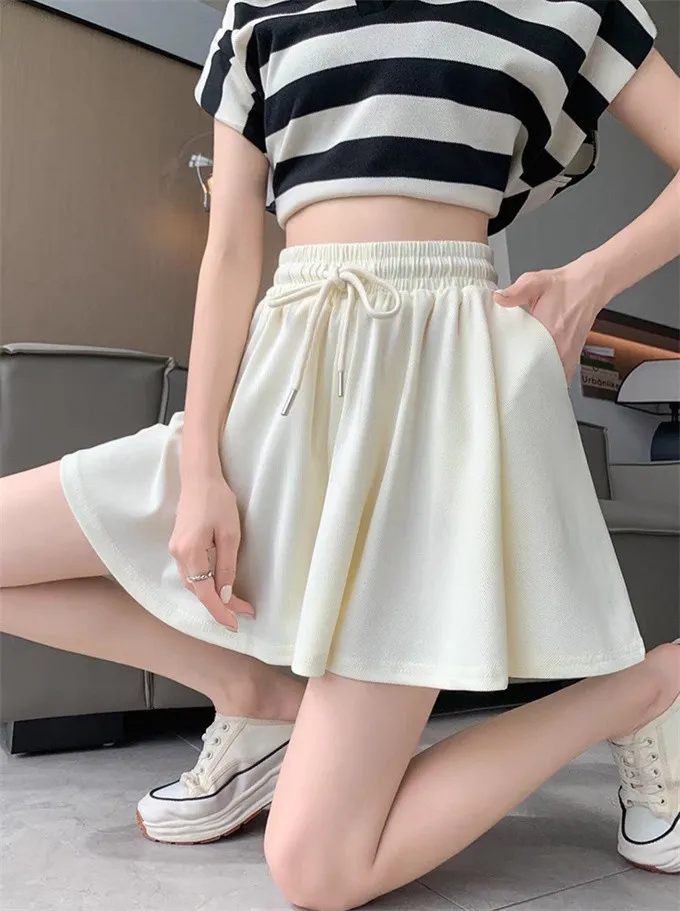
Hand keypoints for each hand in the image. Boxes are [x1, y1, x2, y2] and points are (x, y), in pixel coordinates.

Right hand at [169, 472, 254, 630]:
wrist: (199, 478)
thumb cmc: (218, 500)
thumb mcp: (230, 535)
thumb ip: (227, 566)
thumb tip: (225, 594)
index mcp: (190, 553)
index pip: (205, 593)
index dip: (220, 611)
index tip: (236, 624)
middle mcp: (178, 555)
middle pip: (197, 591)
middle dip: (219, 606)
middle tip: (244, 612)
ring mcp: (175, 550)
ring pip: (193, 583)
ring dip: (211, 596)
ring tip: (234, 604)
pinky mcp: (178, 545)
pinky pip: (190, 573)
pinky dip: (203, 584)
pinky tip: (217, 586)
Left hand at [492, 259, 608, 380]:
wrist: (590, 284)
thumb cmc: (564, 285)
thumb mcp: (536, 282)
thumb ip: (516, 291)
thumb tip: (498, 298)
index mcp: (550, 331)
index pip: (528, 358)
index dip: (515, 367)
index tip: (505, 371)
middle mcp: (562, 346)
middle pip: (540, 373)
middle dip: (525, 377)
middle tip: (511, 379)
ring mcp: (570, 352)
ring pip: (552, 377)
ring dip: (539, 379)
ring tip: (523, 381)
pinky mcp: (574, 354)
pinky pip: (562, 374)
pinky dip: (552, 378)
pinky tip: (540, 377)